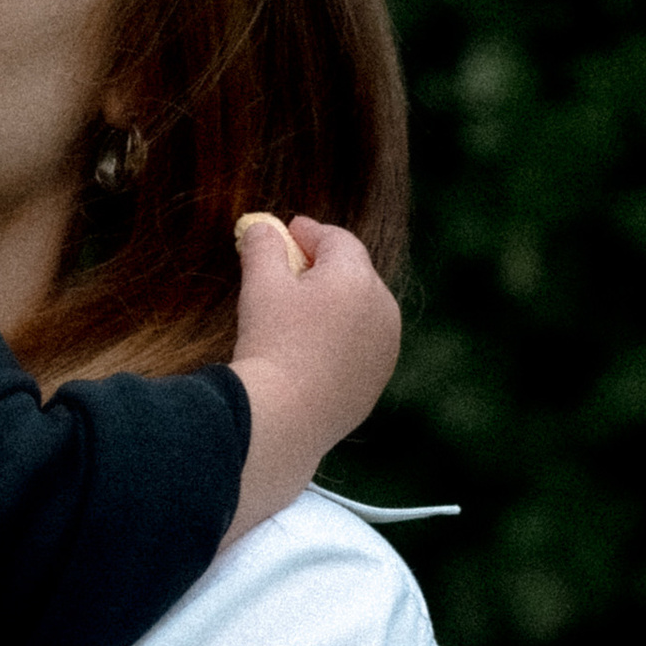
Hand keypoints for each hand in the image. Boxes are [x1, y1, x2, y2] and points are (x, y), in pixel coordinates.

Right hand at [225, 212, 402, 536]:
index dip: (309, 233)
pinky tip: (310, 350)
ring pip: (360, 312)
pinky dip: (340, 340)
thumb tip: (261, 227)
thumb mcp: (259, 282)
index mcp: (358, 277)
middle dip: (324, 268)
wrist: (284, 418)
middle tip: (290, 270)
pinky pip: (359, 348)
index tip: (287, 233)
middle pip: (353, 274)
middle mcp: (384, 309)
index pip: (337, 240)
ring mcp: (385, 349)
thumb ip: (262, 245)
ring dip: (335, 305)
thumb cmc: (270, 342)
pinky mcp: (376, 381)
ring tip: (299, 313)